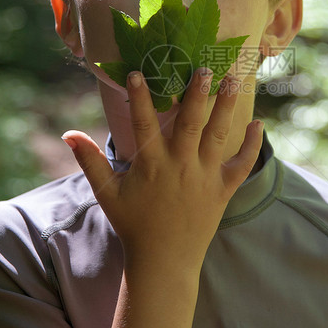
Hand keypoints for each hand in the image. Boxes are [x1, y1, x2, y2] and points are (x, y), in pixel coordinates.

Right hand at [61, 68, 262, 272]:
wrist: (163, 262)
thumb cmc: (133, 225)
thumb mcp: (107, 193)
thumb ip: (89, 161)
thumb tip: (67, 134)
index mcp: (151, 164)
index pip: (143, 122)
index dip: (139, 97)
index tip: (139, 72)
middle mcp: (180, 166)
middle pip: (191, 122)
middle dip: (197, 92)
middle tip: (205, 66)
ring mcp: (205, 177)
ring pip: (219, 135)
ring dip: (226, 106)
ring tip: (233, 79)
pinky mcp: (223, 190)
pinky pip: (242, 164)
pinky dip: (252, 145)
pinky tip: (259, 124)